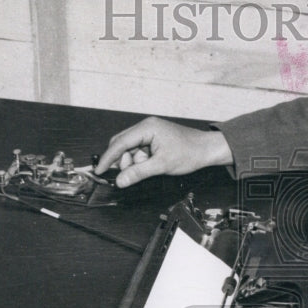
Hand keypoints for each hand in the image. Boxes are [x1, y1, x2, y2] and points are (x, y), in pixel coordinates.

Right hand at [94, 115, 233, 186]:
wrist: (207, 149)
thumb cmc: (190, 152)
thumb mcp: (162, 165)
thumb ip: (139, 172)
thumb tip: (121, 181)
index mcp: (147, 128)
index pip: (120, 142)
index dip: (108, 158)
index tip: (99, 170)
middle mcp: (146, 127)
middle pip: (122, 145)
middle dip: (123, 161)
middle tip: (126, 175)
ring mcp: (150, 133)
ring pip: (130, 150)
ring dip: (134, 162)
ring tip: (149, 169)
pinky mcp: (154, 140)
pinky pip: (140, 151)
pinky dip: (141, 161)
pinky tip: (151, 166)